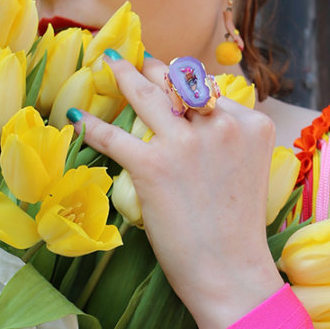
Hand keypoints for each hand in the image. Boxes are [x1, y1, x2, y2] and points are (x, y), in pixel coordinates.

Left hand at [74, 55, 284, 328]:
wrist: (230, 270)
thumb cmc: (238, 232)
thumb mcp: (249, 172)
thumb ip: (230, 142)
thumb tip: (200, 124)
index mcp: (251, 124)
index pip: (214, 90)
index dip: (190, 84)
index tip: (173, 75)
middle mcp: (222, 125)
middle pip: (181, 83)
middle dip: (156, 68)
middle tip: (137, 58)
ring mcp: (187, 143)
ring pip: (148, 96)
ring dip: (125, 76)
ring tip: (110, 64)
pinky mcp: (153, 164)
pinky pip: (114, 136)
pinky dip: (92, 125)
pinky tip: (78, 118)